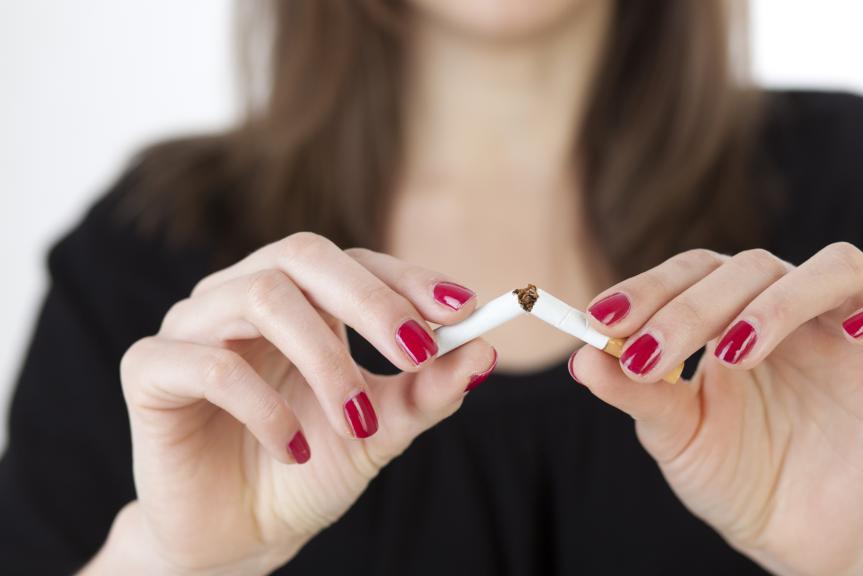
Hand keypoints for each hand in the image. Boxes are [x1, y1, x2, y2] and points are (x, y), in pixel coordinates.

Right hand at [88, 233, 495, 573]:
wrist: (239, 535)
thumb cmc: (310, 468)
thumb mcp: (381, 430)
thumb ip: (427, 390)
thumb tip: (486, 352)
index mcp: (300, 299)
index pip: (355, 260)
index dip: (408, 278)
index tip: (461, 310)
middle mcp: (243, 294)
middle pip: (304, 255)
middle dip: (371, 301)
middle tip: (415, 351)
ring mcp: (192, 325)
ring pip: (261, 298)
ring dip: (324, 359)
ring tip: (355, 422)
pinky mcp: (150, 369)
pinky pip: (211, 364)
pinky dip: (265, 406)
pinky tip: (295, 449)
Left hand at [571, 243, 862, 575]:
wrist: (790, 536)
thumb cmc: (731, 475)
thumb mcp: (677, 437)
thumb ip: (636, 393)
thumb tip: (580, 357)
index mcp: (731, 317)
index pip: (694, 272)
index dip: (648, 287)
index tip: (599, 318)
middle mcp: (790, 314)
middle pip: (754, 265)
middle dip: (694, 306)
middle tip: (648, 353)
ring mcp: (848, 339)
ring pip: (835, 268)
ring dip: (778, 301)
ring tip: (733, 354)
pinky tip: (859, 333)